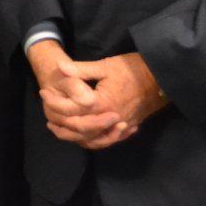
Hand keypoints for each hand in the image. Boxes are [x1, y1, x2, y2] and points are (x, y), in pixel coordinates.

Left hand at [32, 44, 166, 149]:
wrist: (162, 77)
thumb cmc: (133, 69)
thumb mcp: (105, 65)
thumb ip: (80, 70)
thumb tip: (59, 67)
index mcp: (102, 104)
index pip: (71, 109)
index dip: (54, 102)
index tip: (43, 93)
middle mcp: (110, 119)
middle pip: (80, 128)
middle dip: (61, 122)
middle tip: (47, 113)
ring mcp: (121, 125)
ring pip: (94, 139)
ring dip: (75, 136)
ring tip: (59, 128)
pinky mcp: (129, 126)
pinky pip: (108, 139)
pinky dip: (94, 140)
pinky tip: (85, 135)